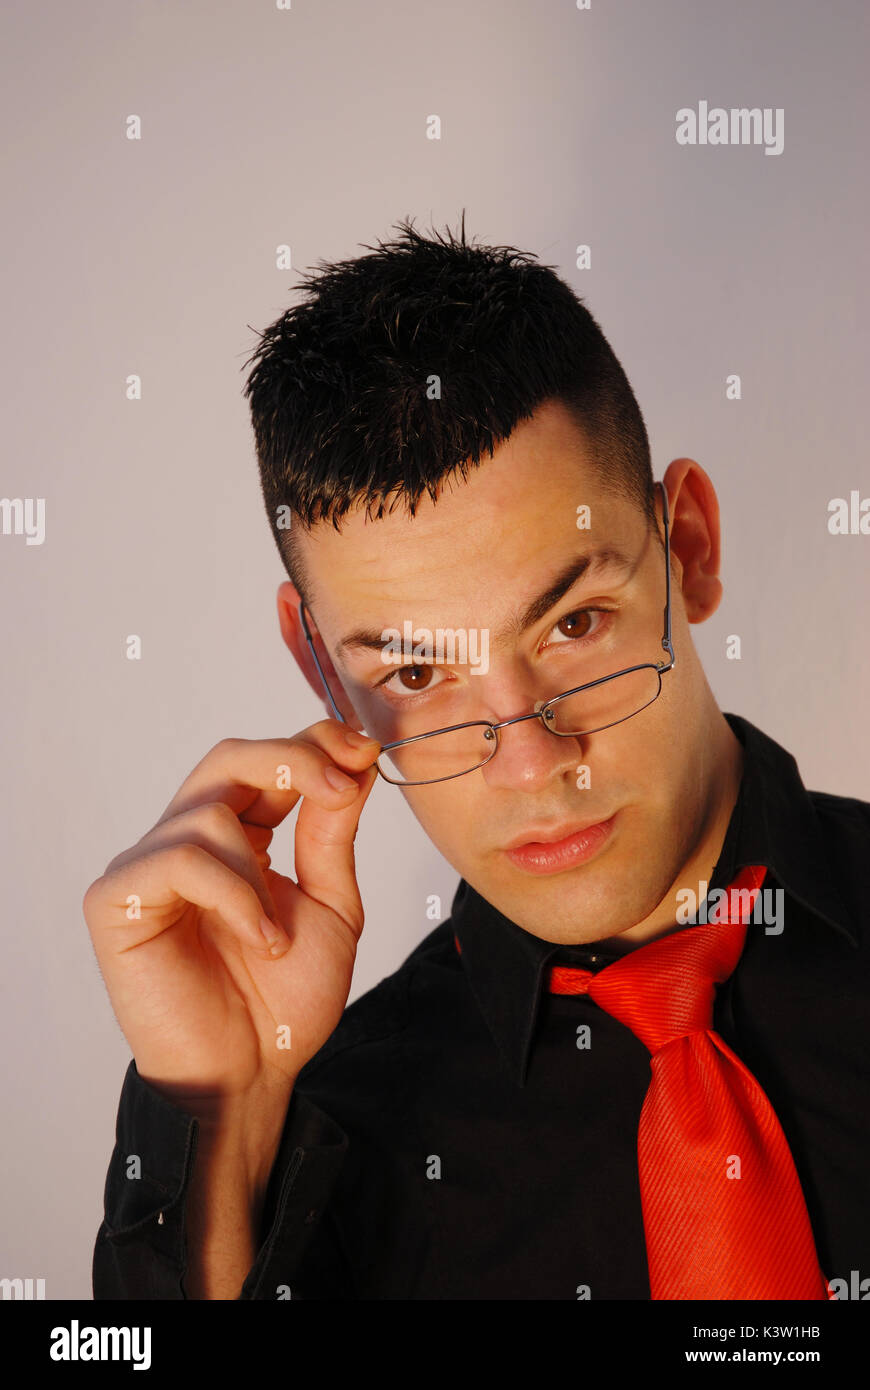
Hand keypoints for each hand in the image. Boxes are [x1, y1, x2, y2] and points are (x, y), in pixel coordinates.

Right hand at [83, 721, 380, 1107]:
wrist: (251, 1075)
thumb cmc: (284, 1001)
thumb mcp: (330, 906)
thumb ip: (333, 833)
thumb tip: (353, 760)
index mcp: (237, 838)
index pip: (264, 763)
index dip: (312, 744)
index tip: (363, 750)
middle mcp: (187, 841)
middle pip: (228, 759)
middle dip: (290, 760)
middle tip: (339, 786)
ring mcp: (148, 867)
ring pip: (210, 813)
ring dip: (261, 875)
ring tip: (277, 936)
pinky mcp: (118, 899)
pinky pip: (181, 860)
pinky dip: (234, 897)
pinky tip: (258, 941)